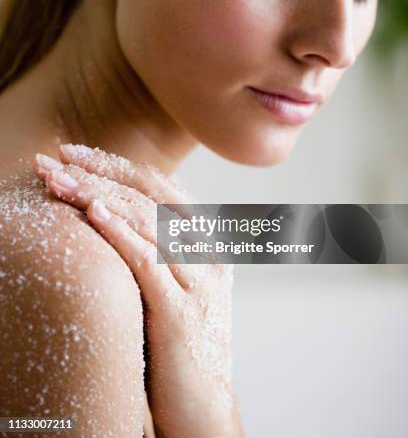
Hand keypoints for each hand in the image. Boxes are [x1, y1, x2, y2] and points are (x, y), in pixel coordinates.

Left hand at [32, 145, 242, 437]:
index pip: (160, 185)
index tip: (74, 153)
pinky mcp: (183, 314)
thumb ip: (154, 245)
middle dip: (100, 172)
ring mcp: (199, 282)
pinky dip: (121, 233)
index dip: (117, 164)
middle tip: (55, 159)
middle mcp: (208, 253)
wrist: (203, 410)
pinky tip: (93, 213)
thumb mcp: (172, 283)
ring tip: (58, 179)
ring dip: (98, 194)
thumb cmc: (177, 343)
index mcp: (206, 241)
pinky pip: (149, 263)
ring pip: (148, 220)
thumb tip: (107, 208)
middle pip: (151, 195)